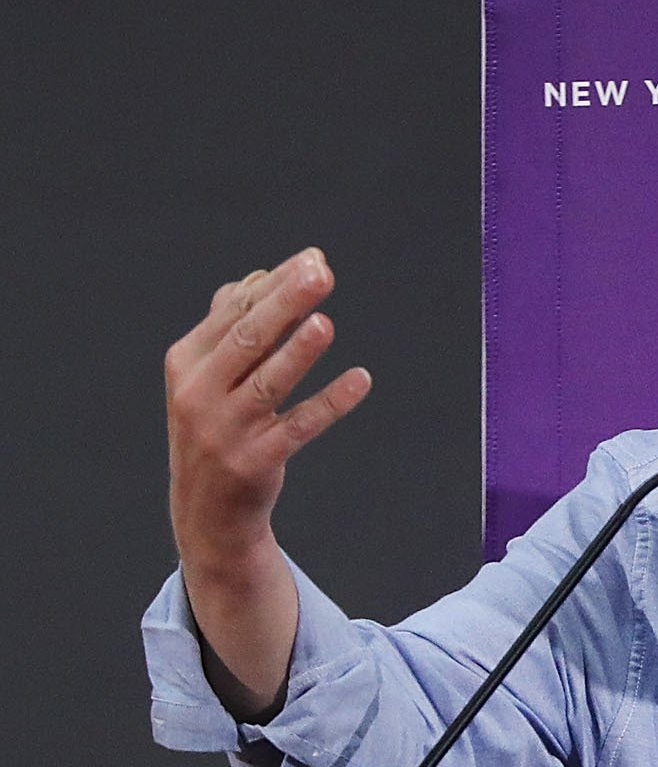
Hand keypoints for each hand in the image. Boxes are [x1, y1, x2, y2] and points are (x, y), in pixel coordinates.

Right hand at [164, 249, 371, 714]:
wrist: (206, 508)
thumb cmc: (215, 424)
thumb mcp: (208, 375)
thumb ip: (230, 325)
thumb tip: (261, 275)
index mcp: (186, 361)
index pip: (232, 311)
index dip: (274, 283)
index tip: (314, 258)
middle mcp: (198, 392)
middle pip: (246, 338)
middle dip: (285, 302)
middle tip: (322, 272)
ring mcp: (225, 429)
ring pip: (267, 383)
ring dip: (298, 352)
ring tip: (326, 323)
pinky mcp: (255, 460)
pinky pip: (298, 427)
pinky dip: (330, 403)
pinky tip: (361, 379)